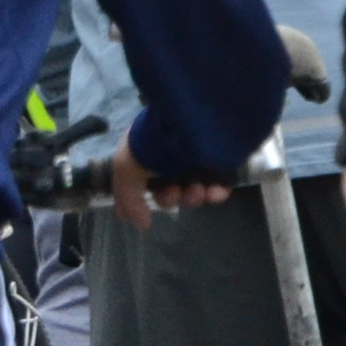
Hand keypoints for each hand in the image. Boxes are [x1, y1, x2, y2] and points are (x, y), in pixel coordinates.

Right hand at [108, 136, 230, 231]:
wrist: (188, 121)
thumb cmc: (152, 143)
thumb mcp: (126, 167)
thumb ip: (128, 199)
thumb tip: (142, 224)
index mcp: (145, 155)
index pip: (142, 186)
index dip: (143, 201)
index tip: (146, 212)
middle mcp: (169, 157)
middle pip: (169, 192)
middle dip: (171, 198)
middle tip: (175, 191)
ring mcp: (195, 159)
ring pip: (193, 191)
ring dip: (193, 197)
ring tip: (197, 189)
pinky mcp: (219, 161)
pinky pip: (218, 185)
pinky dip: (216, 193)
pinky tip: (215, 192)